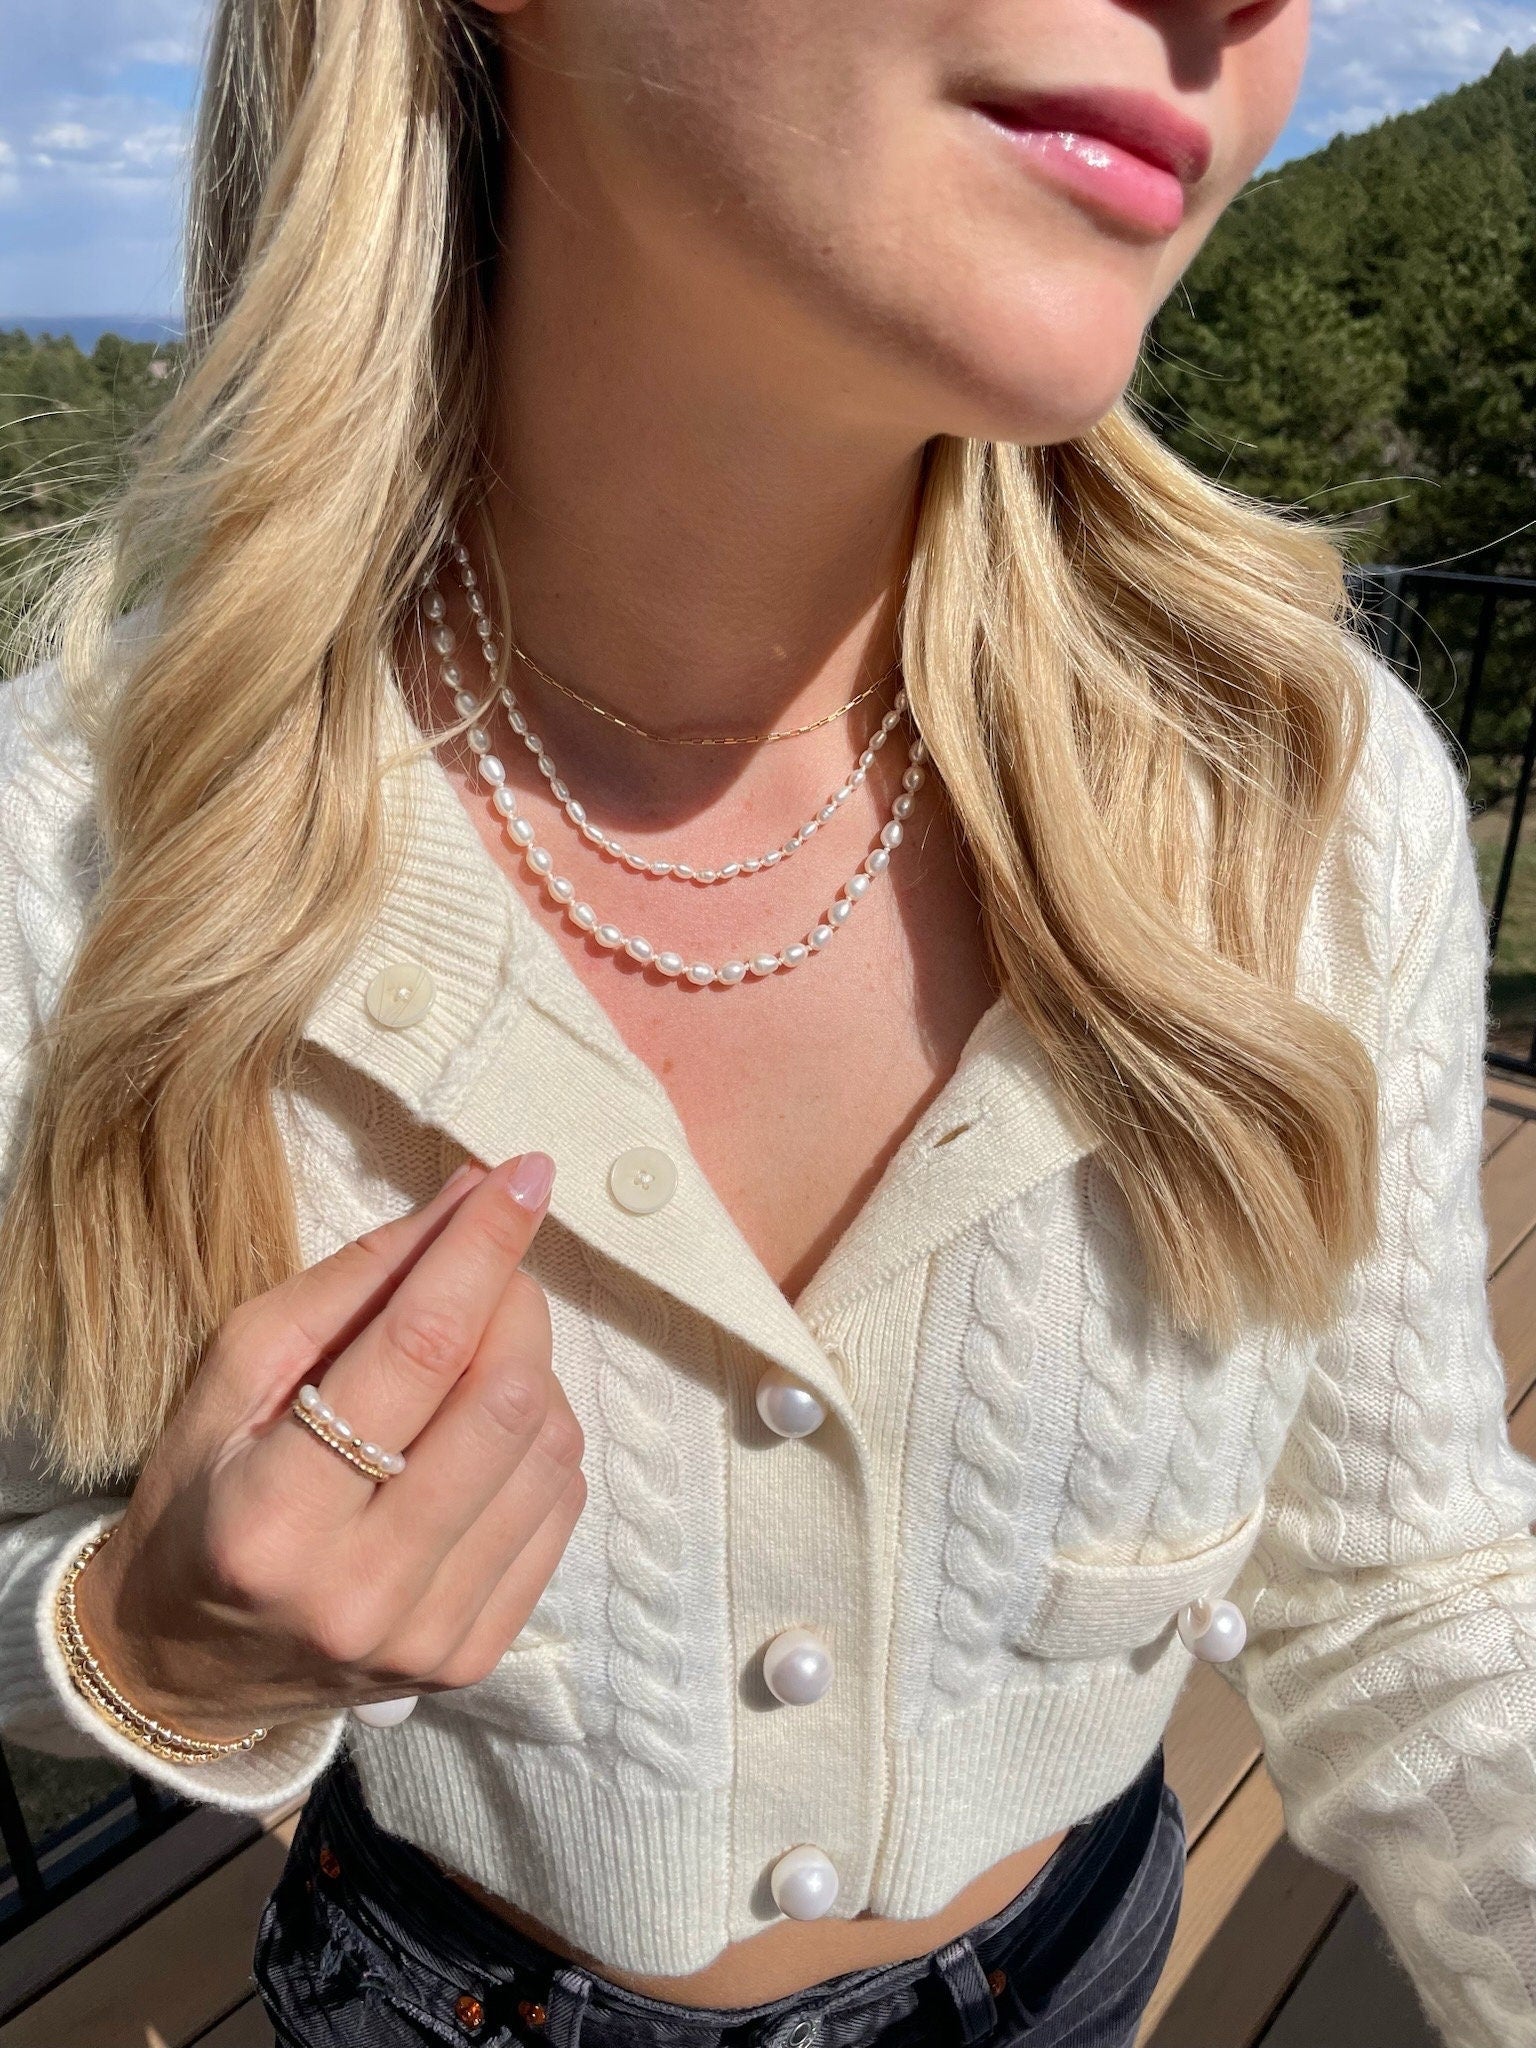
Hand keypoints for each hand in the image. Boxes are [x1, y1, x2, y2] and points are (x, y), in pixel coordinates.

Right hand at [73, 1153, 584, 1742]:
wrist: (182, 1665)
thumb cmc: (203, 1494)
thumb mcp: (234, 1374)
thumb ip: (353, 1283)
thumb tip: (472, 1196)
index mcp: (276, 1515)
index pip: (420, 1350)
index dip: (481, 1250)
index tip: (524, 1175)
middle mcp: (360, 1588)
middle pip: (504, 1399)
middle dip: (514, 1302)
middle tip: (487, 1269)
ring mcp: (428, 1635)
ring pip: (549, 1449)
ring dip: (531, 1370)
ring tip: (473, 1360)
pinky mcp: (476, 1657)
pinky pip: (561, 1507)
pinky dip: (541, 1442)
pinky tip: (486, 1432)